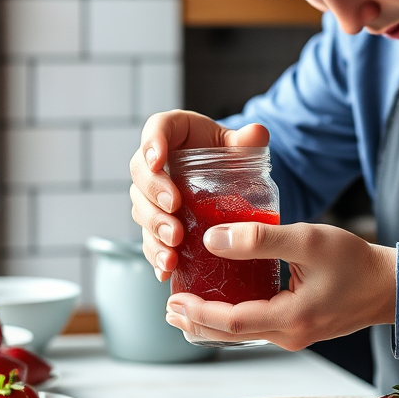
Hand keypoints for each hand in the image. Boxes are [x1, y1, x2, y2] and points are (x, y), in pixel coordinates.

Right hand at [129, 110, 268, 282]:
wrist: (226, 178)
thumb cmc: (227, 153)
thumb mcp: (238, 145)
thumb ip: (248, 141)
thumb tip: (258, 133)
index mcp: (174, 133)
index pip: (156, 129)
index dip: (151, 143)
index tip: (158, 160)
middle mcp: (155, 162)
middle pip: (141, 174)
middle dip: (154, 194)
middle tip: (174, 210)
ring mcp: (152, 194)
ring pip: (141, 209)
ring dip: (154, 229)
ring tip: (173, 245)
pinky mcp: (156, 221)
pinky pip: (148, 238)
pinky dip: (155, 254)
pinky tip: (166, 268)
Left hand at [166, 222, 395, 349]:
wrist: (391, 286)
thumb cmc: (357, 261)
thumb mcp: (308, 240)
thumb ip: (260, 239)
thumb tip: (214, 239)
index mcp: (290, 319)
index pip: (229, 323)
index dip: (196, 311)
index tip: (173, 298)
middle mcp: (288, 336)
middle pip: (228, 336)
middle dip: (195, 322)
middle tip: (168, 307)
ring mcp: (294, 336)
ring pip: (241, 335)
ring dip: (211, 322)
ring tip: (186, 306)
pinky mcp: (299, 329)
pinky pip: (256, 328)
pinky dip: (232, 318)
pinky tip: (223, 302)